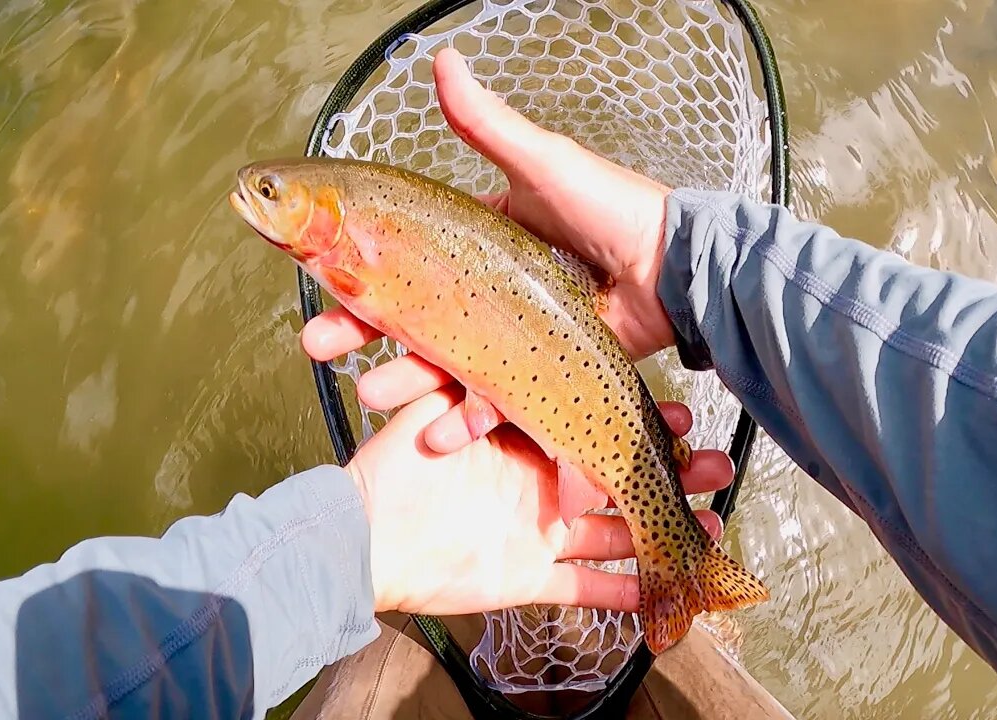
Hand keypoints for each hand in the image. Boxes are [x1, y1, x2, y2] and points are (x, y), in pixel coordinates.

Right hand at [303, 46, 678, 453]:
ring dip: (404, 382)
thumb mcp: (544, 164)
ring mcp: (512, 335)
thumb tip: (445, 61)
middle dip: (360, 334)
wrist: (677, 271)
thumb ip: (489, 124)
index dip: (360, 269)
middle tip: (320, 346)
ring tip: (374, 394)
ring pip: (442, 366)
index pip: (405, 256)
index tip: (320, 278)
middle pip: (410, 317)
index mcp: (482, 239)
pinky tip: (441, 430)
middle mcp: (489, 289)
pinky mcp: (538, 374)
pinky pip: (494, 401)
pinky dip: (467, 419)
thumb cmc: (616, 209)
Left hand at [346, 385, 729, 615]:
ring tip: (714, 528)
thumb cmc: (398, 465)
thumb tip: (524, 333)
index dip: (644, 426)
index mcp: (525, 441)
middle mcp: (539, 484)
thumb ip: (487, 377)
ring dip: (662, 531)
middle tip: (718, 469)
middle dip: (671, 474)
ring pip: (615, 533)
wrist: (364, 535)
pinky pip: (585, 589)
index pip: (597, 428)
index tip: (686, 417)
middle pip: (618, 480)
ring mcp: (537, 533)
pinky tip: (668, 588)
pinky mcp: (529, 577)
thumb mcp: (448, 404)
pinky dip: (626, 591)